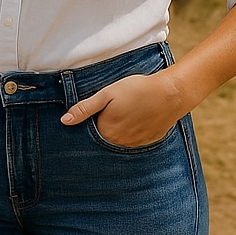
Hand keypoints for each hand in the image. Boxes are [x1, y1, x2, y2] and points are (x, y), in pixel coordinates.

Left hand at [60, 70, 194, 146]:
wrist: (170, 93)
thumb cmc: (136, 90)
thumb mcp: (107, 94)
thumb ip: (85, 108)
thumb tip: (64, 121)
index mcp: (106, 131)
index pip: (89, 133)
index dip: (90, 122)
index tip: (96, 112)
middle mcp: (119, 143)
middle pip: (104, 138)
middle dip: (103, 128)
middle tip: (114, 110)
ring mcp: (135, 144)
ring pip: (119, 140)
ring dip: (118, 131)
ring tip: (126, 114)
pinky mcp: (148, 141)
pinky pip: (134, 141)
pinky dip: (132, 132)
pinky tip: (137, 119)